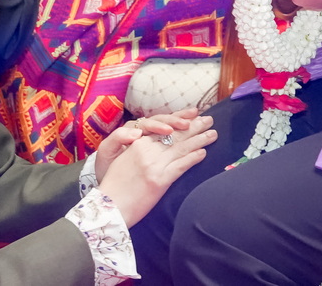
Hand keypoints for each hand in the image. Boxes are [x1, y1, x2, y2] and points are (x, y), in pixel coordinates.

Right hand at [96, 113, 216, 225]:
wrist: (108, 207)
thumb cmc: (114, 185)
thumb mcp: (122, 159)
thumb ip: (137, 148)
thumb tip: (152, 141)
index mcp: (137, 144)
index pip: (163, 127)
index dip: (180, 120)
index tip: (193, 115)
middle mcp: (146, 151)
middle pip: (175, 135)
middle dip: (194, 126)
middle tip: (209, 120)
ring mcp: (154, 165)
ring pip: (181, 148)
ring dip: (199, 140)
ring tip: (212, 134)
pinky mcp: (160, 181)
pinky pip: (181, 166)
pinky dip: (193, 158)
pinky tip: (203, 153)